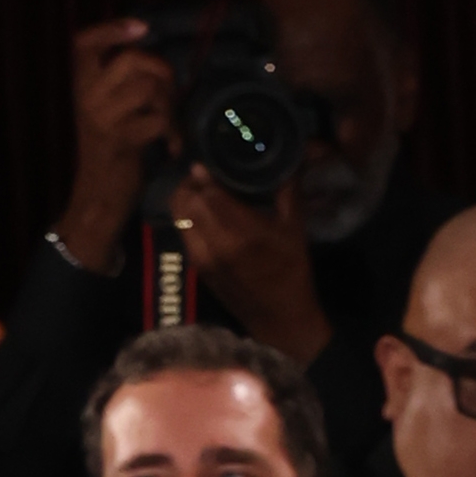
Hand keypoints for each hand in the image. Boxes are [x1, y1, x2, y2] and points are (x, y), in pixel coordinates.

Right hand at [62, 16, 179, 269]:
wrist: (99, 194)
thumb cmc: (111, 149)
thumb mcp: (106, 108)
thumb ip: (120, 81)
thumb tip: (153, 55)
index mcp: (81, 84)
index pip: (84, 42)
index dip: (112, 29)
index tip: (142, 28)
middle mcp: (87, 96)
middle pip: (133, 60)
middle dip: (162, 72)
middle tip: (170, 97)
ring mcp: (102, 117)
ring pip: (149, 88)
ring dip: (170, 106)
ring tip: (171, 126)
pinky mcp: (121, 140)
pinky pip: (158, 120)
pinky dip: (173, 134)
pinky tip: (172, 148)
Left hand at [173, 165, 328, 360]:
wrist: (281, 320)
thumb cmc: (292, 273)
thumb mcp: (296, 229)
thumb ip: (288, 189)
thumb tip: (291, 156)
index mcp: (243, 232)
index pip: (209, 192)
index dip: (205, 173)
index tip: (209, 162)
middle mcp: (217, 243)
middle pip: (188, 200)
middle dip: (192, 184)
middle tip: (204, 174)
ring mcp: (203, 257)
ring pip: (179, 215)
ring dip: (185, 199)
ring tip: (198, 190)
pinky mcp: (198, 267)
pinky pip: (183, 231)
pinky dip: (187, 217)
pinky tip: (200, 212)